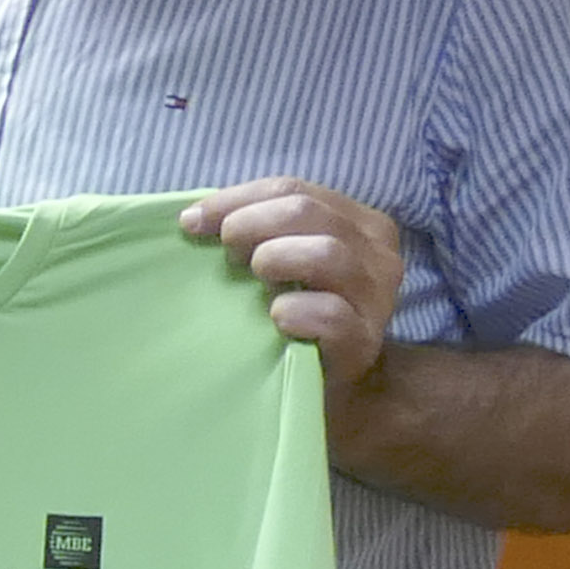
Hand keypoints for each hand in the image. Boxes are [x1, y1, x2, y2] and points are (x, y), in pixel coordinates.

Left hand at [182, 178, 404, 390]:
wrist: (322, 379)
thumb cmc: (295, 309)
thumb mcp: (281, 258)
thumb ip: (255, 229)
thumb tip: (193, 216)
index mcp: (358, 223)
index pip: (293, 189)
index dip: (237, 199)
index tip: (191, 221)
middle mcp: (378, 254)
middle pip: (308, 212)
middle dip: (252, 224)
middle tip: (227, 252)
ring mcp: (377, 299)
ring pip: (328, 254)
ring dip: (276, 257)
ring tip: (255, 277)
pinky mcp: (364, 342)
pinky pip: (333, 315)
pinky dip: (297, 310)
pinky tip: (276, 316)